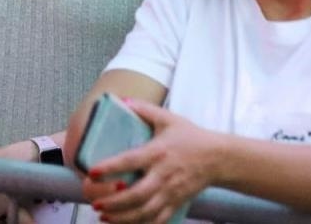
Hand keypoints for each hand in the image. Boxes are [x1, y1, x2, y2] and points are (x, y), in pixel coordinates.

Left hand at [83, 99, 217, 223]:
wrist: (218, 158)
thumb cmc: (190, 137)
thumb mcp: (168, 118)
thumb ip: (144, 109)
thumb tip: (123, 100)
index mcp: (158, 152)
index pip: (130, 161)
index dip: (110, 168)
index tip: (92, 172)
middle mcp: (163, 175)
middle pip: (136, 195)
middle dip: (113, 202)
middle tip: (95, 203)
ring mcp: (170, 192)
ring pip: (144, 212)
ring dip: (122, 218)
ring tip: (103, 216)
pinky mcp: (176, 204)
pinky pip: (157, 220)